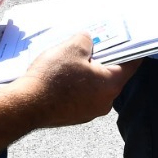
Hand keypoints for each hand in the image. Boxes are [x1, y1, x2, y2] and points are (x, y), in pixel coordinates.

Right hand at [9, 33, 135, 127]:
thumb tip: (88, 41)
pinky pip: (82, 97)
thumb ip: (86, 40)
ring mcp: (89, 112)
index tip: (130, 41)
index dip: (131, 50)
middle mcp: (105, 102)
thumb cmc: (52, 77)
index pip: (131, 65)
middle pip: (112, 76)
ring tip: (73, 60)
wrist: (26, 106)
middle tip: (93, 46)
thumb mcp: (71, 48)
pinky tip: (62, 76)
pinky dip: (77, 86)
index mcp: (111, 85)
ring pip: (95, 87)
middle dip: (103, 60)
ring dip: (88, 74)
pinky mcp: (74, 116)